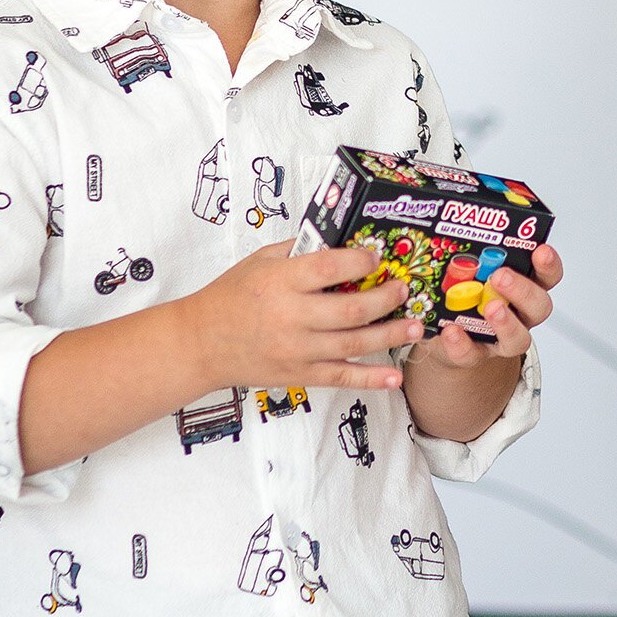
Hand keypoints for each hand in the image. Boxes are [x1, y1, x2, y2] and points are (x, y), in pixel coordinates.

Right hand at [183, 242, 422, 392]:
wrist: (200, 343)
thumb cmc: (230, 297)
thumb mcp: (259, 261)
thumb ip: (298, 250)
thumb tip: (338, 237)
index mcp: (281, 282)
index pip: (330, 267)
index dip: (360, 261)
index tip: (377, 257)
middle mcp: (291, 317)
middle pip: (352, 310)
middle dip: (386, 298)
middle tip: (403, 289)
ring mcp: (297, 350)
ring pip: (355, 344)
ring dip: (391, 335)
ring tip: (416, 326)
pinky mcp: (299, 375)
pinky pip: (342, 377)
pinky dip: (371, 379)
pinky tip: (395, 376)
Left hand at [406, 243, 562, 369]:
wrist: (444, 335)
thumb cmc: (461, 293)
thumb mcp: (465, 267)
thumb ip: (460, 246)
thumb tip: (436, 210)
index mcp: (523, 284)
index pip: (547, 274)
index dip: (549, 264)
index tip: (541, 250)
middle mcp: (519, 313)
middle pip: (539, 306)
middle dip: (523, 290)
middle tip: (501, 276)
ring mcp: (500, 338)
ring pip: (519, 338)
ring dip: (506, 323)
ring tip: (488, 308)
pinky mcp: (475, 355)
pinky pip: (473, 355)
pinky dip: (462, 344)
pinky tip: (450, 331)